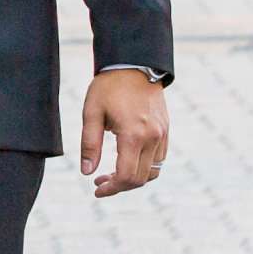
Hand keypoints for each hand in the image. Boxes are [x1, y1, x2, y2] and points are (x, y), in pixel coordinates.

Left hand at [80, 69, 168, 199]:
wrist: (135, 64)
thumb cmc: (109, 87)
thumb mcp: (92, 113)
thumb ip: (89, 144)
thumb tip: (86, 172)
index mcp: (133, 134)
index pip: (126, 176)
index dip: (111, 188)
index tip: (96, 189)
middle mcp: (152, 137)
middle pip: (140, 178)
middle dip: (119, 186)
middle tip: (99, 182)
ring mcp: (162, 134)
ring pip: (153, 172)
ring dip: (133, 179)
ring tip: (111, 175)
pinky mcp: (165, 130)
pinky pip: (159, 159)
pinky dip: (145, 167)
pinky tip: (127, 161)